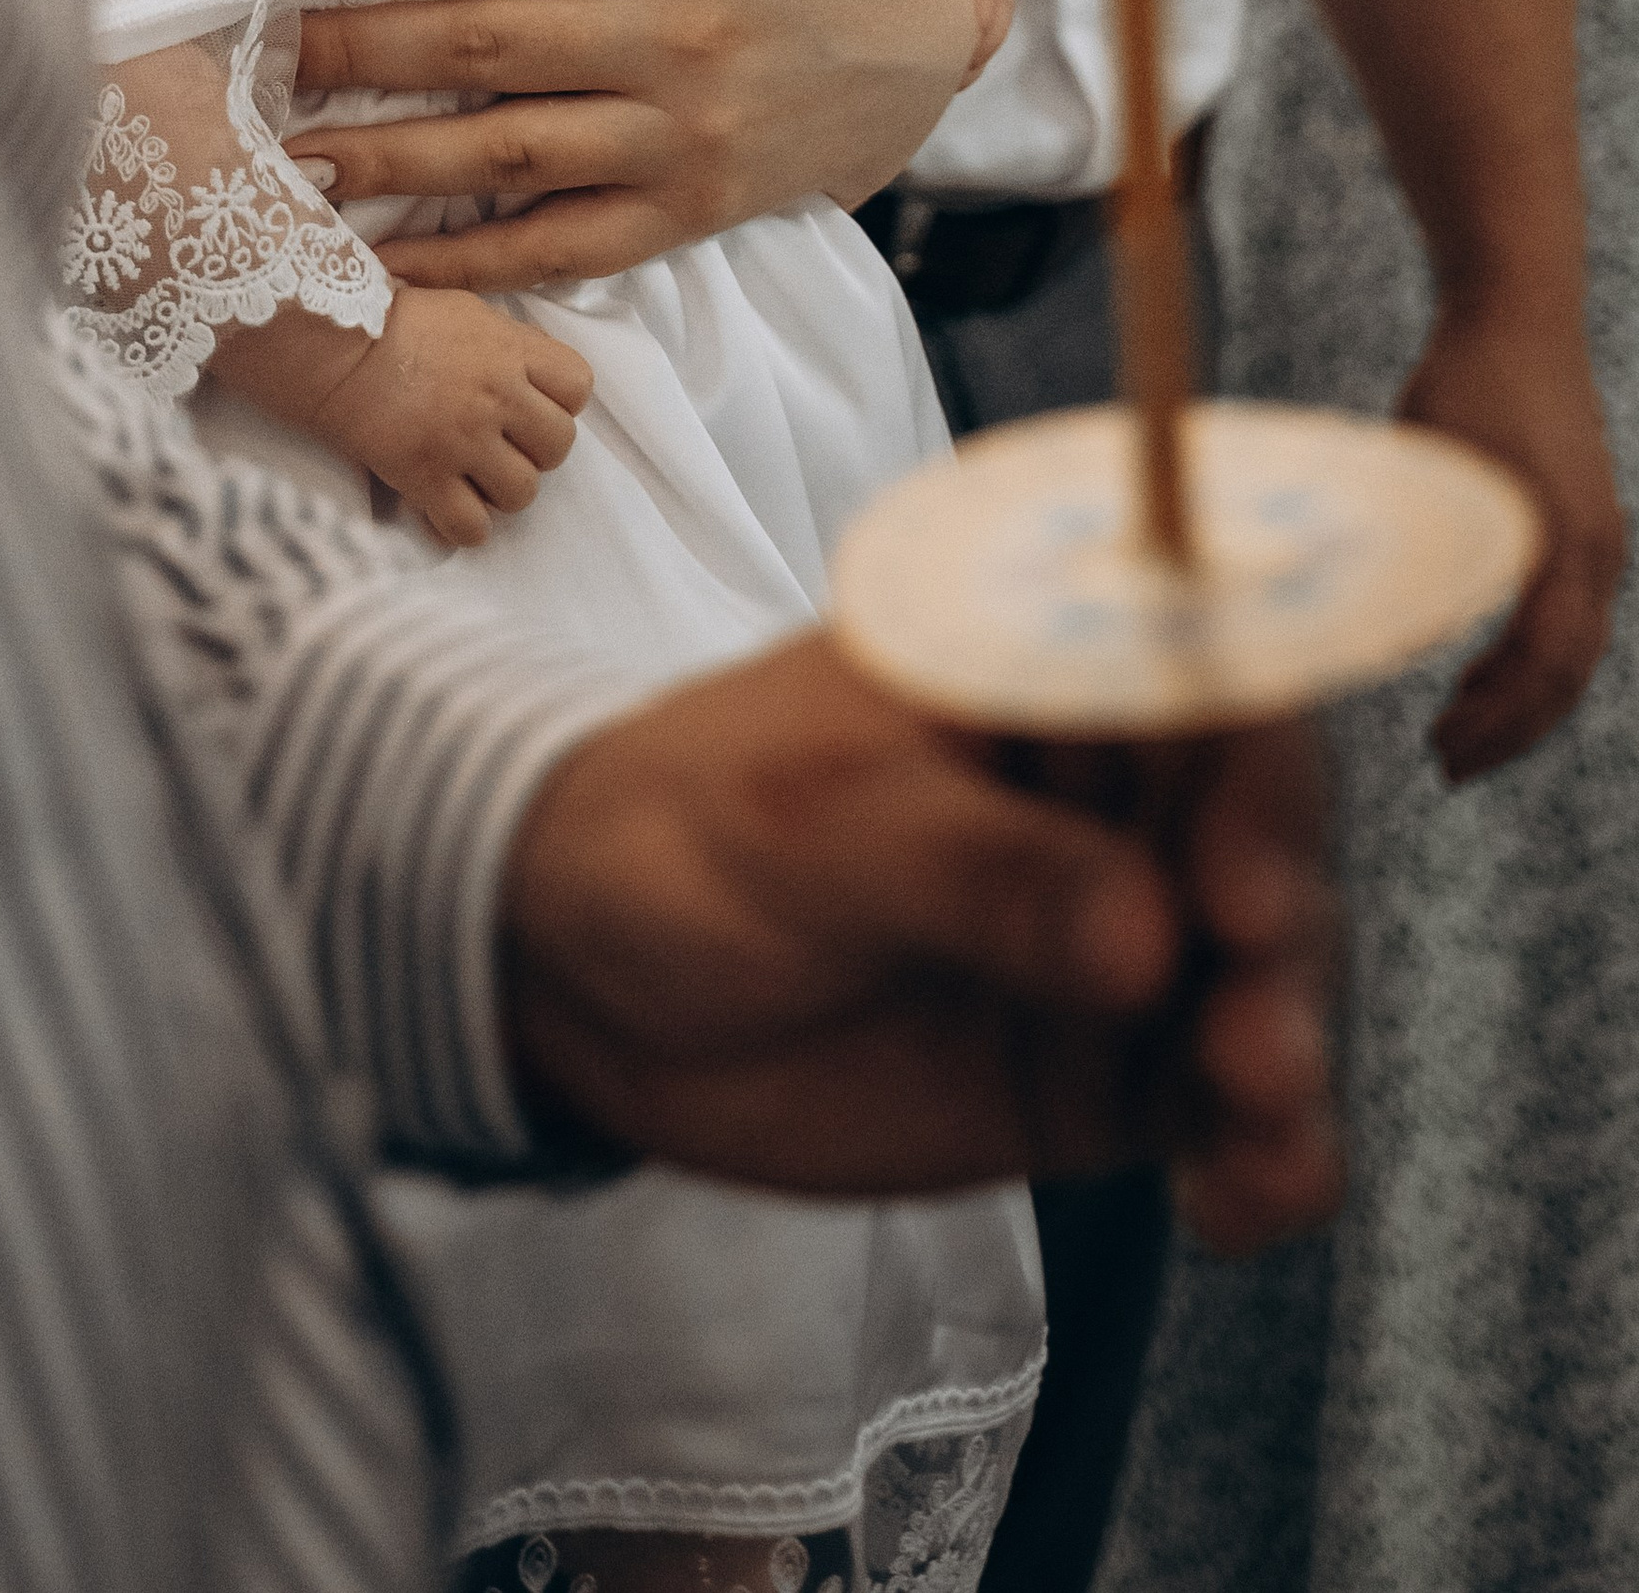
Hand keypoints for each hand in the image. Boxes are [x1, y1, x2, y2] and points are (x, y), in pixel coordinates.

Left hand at [289, 0, 978, 289]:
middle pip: (490, 43)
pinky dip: (474, 263)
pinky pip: (565, 244)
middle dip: (364, 47)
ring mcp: (683, 135)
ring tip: (293, 158)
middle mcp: (679, 36)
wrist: (927, 42)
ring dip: (393, 160)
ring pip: (512, 152)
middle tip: (262, 47)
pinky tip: (391, 261)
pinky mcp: (690, 210)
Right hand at [305, 284, 592, 547]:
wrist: (329, 342)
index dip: (560, 401)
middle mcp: (496, 398)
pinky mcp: (424, 477)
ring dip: (500, 491)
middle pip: (558, 447)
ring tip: (470, 477)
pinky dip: (461, 526)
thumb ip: (510, 341)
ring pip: (522, 493)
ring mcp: (462, 441)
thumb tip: (537, 368)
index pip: (578, 387)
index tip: (531, 404)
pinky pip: (471, 528)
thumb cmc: (391, 318)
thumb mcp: (464, 309)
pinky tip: (442, 508)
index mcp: (510, 351)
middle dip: (534, 450)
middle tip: (500, 445)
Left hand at [503, 635, 1340, 1250]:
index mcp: (1036, 665)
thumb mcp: (811, 825)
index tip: (1240, 869)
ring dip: (1283, 1047)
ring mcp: (1119, 932)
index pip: (1191, 666)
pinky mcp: (1108, 1067)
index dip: (1249, 759)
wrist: (582, 973)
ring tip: (1260, 1114)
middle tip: (1253, 1022)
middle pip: (1254, 833)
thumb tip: (1143, 936)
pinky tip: (1246, 1200)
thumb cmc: (683, 827)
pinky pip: (1218, 1110)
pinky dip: (1259, 1154)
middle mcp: (1104, 792)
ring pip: (1256, 978)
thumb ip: (973, 870)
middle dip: (1279, 928)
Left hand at [1398, 306, 1626, 780]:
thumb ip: (1430, 546)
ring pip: (1573, 653)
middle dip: (1508, 729)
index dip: (1496, 718)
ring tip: (1455, 733)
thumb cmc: (1465, 379)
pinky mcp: (1587, 527)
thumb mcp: (1433, 466)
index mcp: (1561, 540)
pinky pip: (1568, 619)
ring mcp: (1600, 540)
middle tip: (1443, 765)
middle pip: (1566, 674)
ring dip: (1518, 701)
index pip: (1543, 664)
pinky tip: (1476, 675)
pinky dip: (1527, 661)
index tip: (1442, 748)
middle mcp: (1596, 550)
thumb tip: (1404, 635)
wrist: (1518, 312)